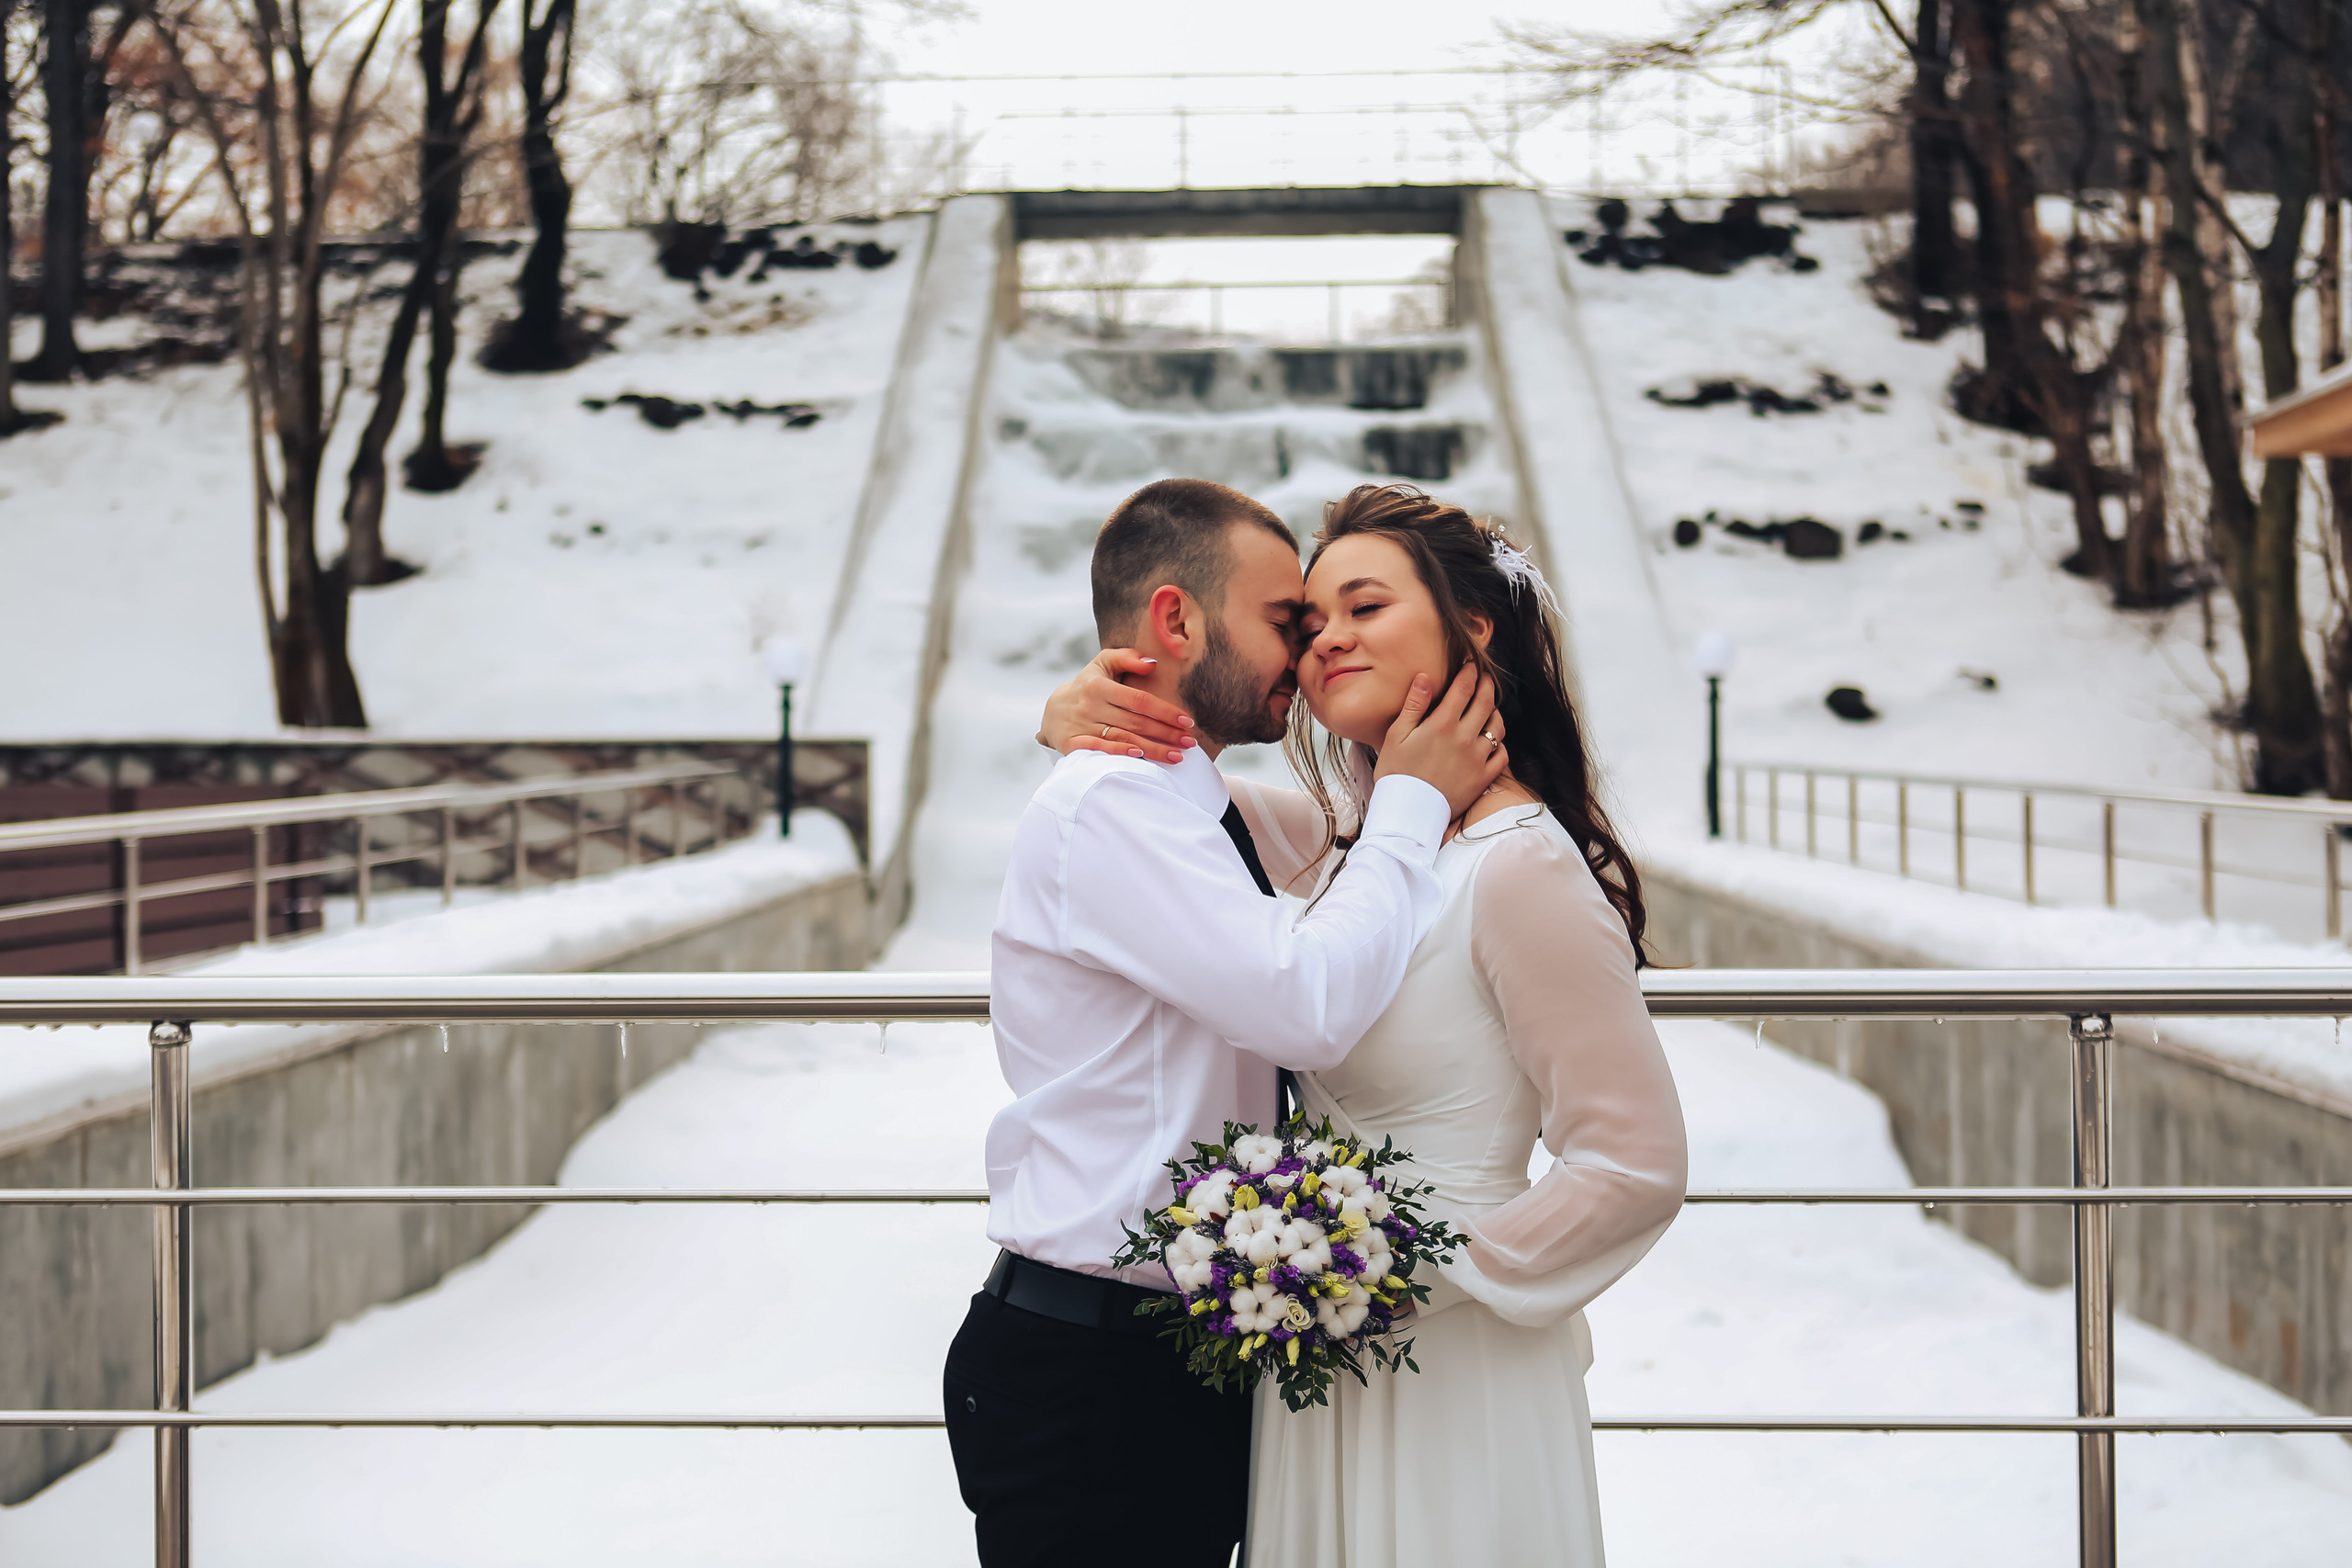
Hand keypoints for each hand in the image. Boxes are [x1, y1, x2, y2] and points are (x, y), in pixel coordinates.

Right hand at [1035, 649, 1196, 762]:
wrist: (1052, 711)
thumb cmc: (1087, 685)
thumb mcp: (1102, 664)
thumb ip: (1126, 659)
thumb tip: (1152, 663)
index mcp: (1099, 686)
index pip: (1139, 700)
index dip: (1165, 711)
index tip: (1187, 721)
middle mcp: (1090, 707)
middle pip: (1136, 723)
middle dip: (1166, 734)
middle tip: (1190, 742)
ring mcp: (1081, 726)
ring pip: (1124, 739)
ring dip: (1153, 749)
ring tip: (1177, 756)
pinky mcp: (1072, 744)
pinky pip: (1099, 750)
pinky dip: (1118, 754)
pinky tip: (1140, 757)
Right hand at [1371, 665, 1506, 818]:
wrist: (1408, 813)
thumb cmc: (1396, 773)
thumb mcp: (1396, 735)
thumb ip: (1414, 704)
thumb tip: (1425, 677)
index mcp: (1442, 724)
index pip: (1463, 689)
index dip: (1469, 673)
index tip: (1471, 665)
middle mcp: (1465, 738)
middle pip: (1485, 703)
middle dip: (1486, 686)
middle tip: (1484, 679)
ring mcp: (1477, 759)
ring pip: (1497, 727)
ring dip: (1495, 713)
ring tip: (1489, 709)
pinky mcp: (1483, 778)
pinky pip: (1502, 755)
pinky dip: (1500, 745)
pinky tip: (1492, 742)